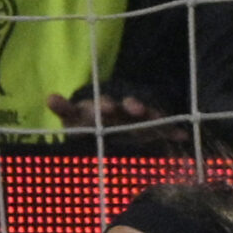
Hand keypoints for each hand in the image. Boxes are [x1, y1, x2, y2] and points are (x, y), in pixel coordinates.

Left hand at [46, 90, 186, 154]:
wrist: (100, 131)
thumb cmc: (84, 124)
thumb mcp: (72, 120)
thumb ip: (64, 109)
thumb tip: (50, 97)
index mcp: (103, 108)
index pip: (105, 104)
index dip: (106, 105)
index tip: (107, 108)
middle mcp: (123, 111)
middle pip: (130, 107)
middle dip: (133, 106)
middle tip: (134, 108)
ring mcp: (137, 120)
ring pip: (147, 116)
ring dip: (153, 116)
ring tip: (159, 119)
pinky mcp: (149, 130)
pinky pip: (162, 130)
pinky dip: (172, 131)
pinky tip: (183, 135)